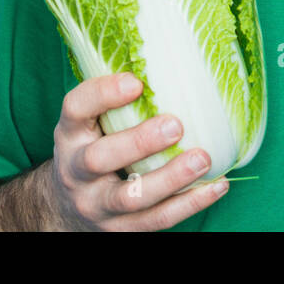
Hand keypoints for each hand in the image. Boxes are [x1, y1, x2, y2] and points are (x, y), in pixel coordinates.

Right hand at [42, 72, 229, 230]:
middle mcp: (76, 171)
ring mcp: (97, 205)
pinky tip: (217, 186)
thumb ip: (116, 97)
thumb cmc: (92, 147)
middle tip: (176, 124)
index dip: (101, 94)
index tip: (135, 82)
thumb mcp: (90, 122)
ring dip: (170, 179)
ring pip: (131, 197)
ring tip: (203, 158)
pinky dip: (190, 204)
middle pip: (99, 159)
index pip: (75, 109)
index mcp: (70, 135)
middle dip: (139, 142)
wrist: (67, 207)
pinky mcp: (120, 230)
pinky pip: (157, 220)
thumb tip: (170, 52)